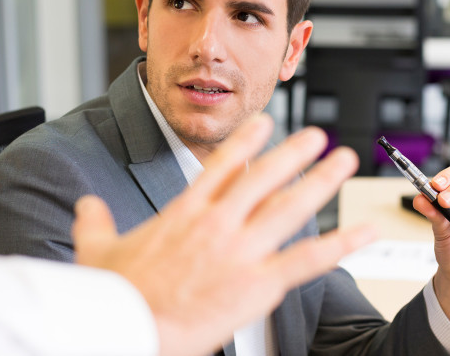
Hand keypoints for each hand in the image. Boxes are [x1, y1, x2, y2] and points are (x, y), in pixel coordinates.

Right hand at [71, 114, 375, 355]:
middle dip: (295, 153)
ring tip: (344, 160)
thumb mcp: (95, 250)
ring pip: (291, 206)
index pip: (221, 165)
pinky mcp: (258, 282)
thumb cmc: (113, 295)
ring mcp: (241, 250)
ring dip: (322, 181)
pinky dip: (341, 244)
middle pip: (264, 176)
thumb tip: (85, 206)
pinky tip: (365, 232)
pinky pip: (308, 259)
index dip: (246, 141)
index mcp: (184, 213)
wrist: (127, 326)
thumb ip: (94, 222)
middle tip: (318, 135)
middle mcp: (218, 223)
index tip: (265, 123)